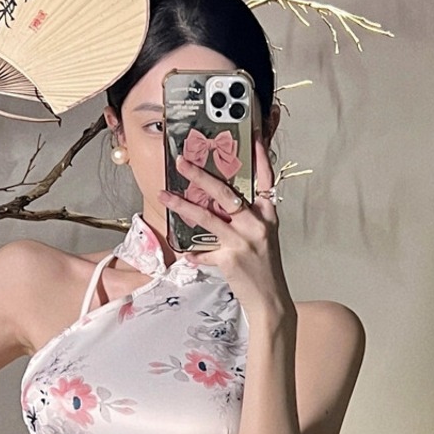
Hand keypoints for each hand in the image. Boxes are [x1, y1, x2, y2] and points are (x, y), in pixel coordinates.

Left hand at [160, 138, 290, 320]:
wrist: (270, 299)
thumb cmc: (264, 267)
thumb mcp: (263, 236)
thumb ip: (246, 217)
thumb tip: (222, 202)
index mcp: (267, 214)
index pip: (265, 179)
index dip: (259, 156)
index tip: (251, 134)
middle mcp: (256, 224)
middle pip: (225, 192)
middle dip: (200, 175)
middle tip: (182, 161)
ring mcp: (242, 241)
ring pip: (206, 216)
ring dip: (181, 204)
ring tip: (164, 194)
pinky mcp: (229, 258)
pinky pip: (203, 251)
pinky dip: (192, 252)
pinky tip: (184, 252)